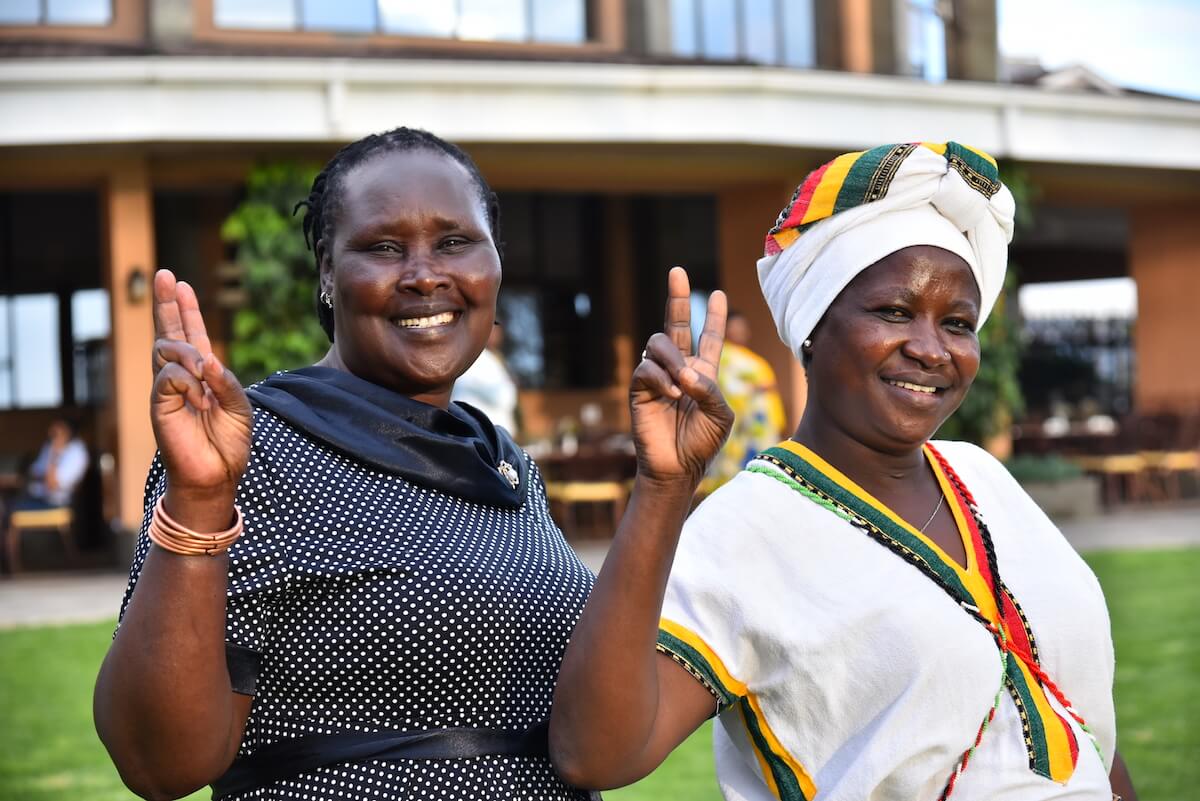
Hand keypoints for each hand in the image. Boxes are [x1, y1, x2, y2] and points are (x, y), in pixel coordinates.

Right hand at [150, 270, 251, 501]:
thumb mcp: (238, 406)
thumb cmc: (228, 442)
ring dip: (189, 355)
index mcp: (202, 375)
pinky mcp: (158, 404)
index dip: (185, 310)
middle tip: (165, 275)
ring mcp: (166, 390)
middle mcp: (181, 378)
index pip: (191, 335)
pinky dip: (188, 382)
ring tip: (204, 377)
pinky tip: (200, 400)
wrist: (217, 474)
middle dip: (167, 303)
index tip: (181, 284)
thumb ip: (224, 380)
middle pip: (168, 332)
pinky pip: (169, 376)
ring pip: (167, 349)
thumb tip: (205, 358)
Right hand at [630, 267, 732, 485]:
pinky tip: (671, 396)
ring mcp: (658, 376)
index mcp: (703, 373)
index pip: (709, 338)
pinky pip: (647, 367)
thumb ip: (710, 387)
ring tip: (681, 385)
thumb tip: (685, 371)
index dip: (715, 317)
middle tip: (677, 271)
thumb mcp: (721, 414)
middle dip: (677, 297)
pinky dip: (661, 378)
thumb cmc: (703, 444)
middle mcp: (679, 368)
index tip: (719, 294)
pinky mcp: (640, 388)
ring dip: (672, 359)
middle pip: (677, 324)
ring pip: (659, 342)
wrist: (677, 468)